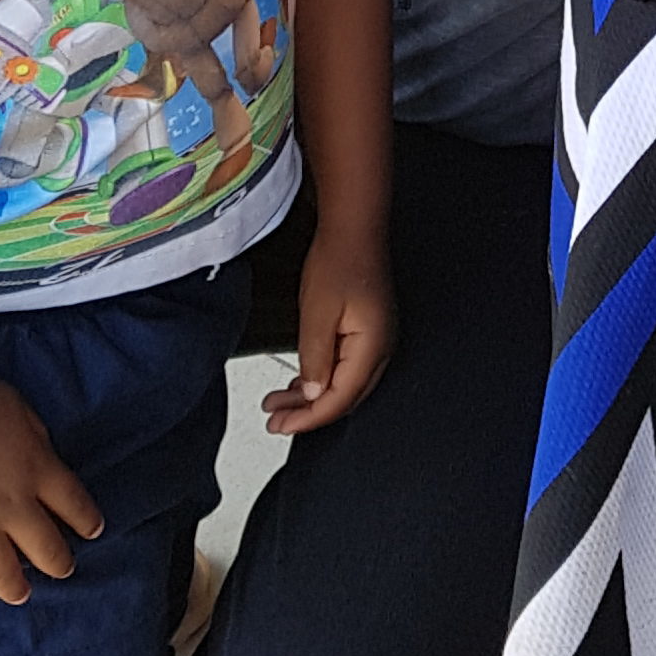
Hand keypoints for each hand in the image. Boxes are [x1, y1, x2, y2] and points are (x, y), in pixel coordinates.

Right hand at [0, 366, 103, 604]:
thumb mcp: (20, 409)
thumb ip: (37, 440)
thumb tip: (43, 459)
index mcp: (39, 469)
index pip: (76, 506)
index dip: (87, 522)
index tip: (92, 532)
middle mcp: (13, 504)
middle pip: (47, 548)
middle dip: (59, 564)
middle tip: (63, 570)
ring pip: (5, 574)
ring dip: (16, 588)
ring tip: (21, 594)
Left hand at [267, 229, 395, 435]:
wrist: (353, 230)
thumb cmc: (339, 261)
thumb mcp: (317, 314)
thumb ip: (315, 359)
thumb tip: (314, 395)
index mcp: (373, 347)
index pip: (340, 398)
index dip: (309, 418)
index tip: (281, 425)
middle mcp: (381, 349)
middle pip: (344, 398)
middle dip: (308, 414)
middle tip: (274, 421)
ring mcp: (376, 342)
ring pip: (343, 385)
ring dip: (311, 398)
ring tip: (278, 405)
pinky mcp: (366, 334)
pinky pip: (344, 368)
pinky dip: (320, 380)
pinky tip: (299, 385)